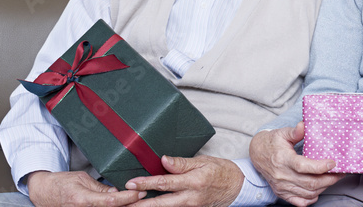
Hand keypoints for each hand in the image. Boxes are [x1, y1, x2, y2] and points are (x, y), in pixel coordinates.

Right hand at [25, 170, 144, 206]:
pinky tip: (120, 205)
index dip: (127, 198)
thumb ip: (100, 188)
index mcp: (83, 199)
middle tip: (142, 198)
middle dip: (128, 205)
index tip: (140, 192)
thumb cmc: (61, 183)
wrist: (43, 193)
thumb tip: (116, 193)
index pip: (110, 201)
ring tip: (134, 201)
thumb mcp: (82, 179)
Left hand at [124, 154, 243, 206]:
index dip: (146, 183)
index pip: (165, 183)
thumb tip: (164, 160)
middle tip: (124, 202)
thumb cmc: (222, 172)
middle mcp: (191, 198)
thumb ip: (182, 163)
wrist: (237, 188)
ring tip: (132, 205)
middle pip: (160, 203)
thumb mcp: (204, 161)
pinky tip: (150, 205)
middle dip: (140, 203)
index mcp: (193, 182)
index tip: (131, 183)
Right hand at [249, 124, 342, 206]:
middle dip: (329, 179)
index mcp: (283, 159)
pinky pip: (300, 201)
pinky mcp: (282, 193)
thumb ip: (295, 131)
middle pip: (309, 183)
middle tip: (340, 173)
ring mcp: (282, 186)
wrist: (257, 155)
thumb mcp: (282, 133)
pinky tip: (318, 190)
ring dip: (323, 187)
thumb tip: (304, 125)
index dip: (320, 166)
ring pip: (308, 193)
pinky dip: (311, 198)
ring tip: (333, 179)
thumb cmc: (272, 142)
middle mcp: (282, 175)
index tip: (333, 163)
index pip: (303, 166)